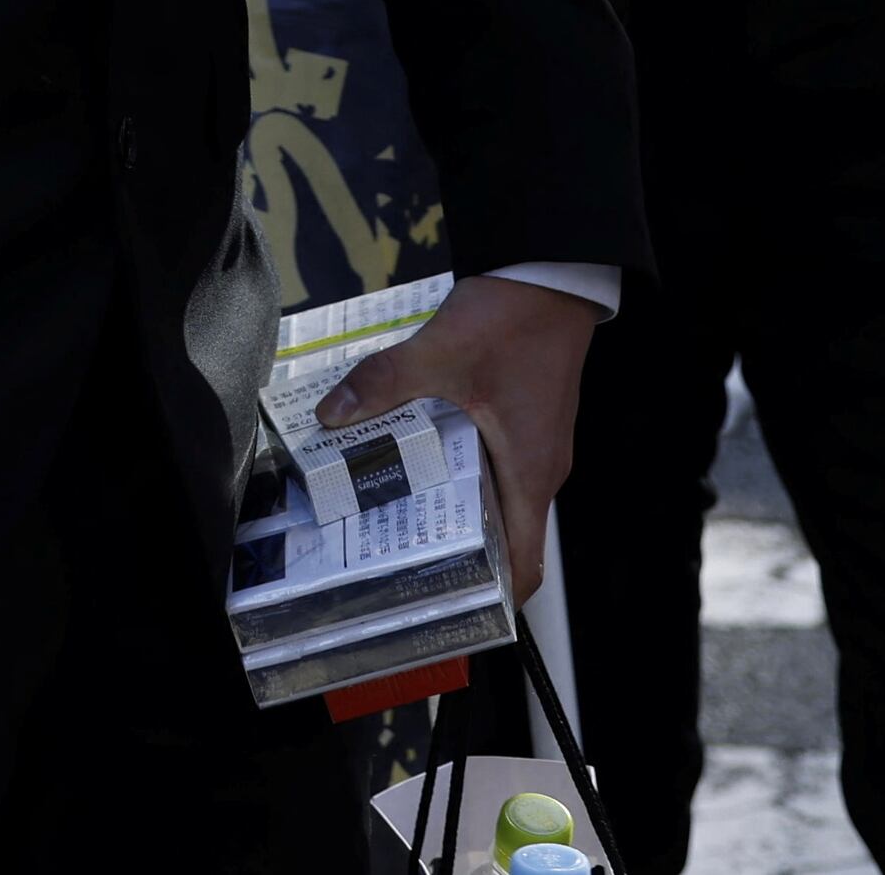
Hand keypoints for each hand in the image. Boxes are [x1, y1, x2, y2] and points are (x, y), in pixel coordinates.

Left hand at [321, 274, 596, 603]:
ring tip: (397, 510)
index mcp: (530, 473)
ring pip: (497, 498)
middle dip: (455, 555)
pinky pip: (495, 464)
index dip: (492, 599)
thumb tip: (333, 415)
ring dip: (454, 509)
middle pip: (505, 537)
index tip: (449, 610)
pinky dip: (461, 470)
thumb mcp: (441, 354)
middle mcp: (540, 468)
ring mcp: (535, 443)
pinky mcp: (525, 418)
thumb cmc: (515, 321)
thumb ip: (384, 384)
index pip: (524, 567)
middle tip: (398, 558)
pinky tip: (417, 455)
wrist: (551, 273)